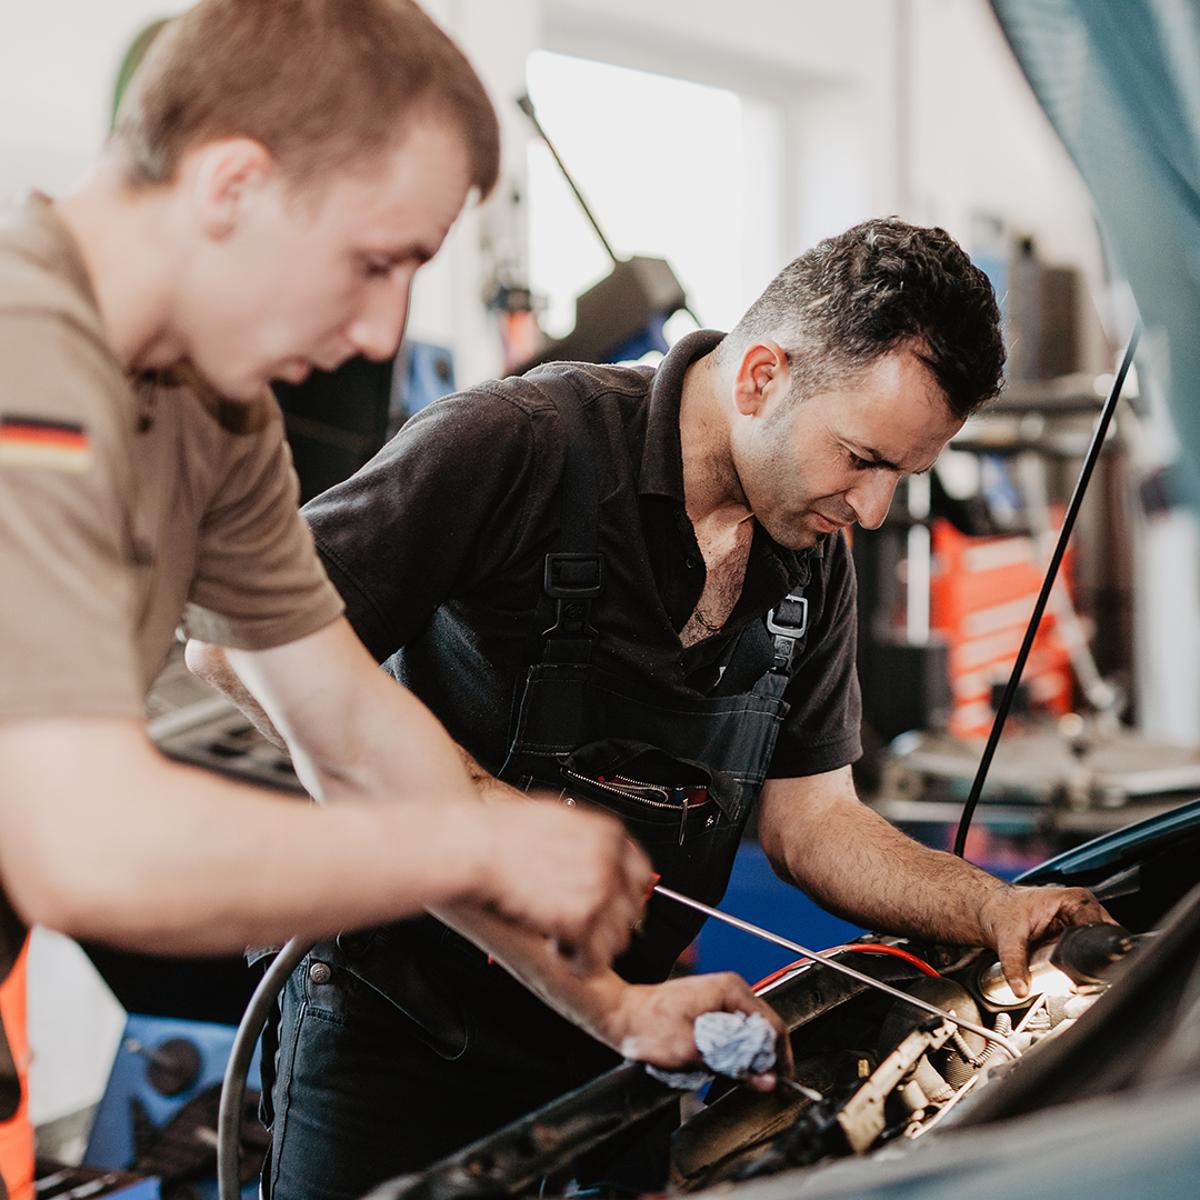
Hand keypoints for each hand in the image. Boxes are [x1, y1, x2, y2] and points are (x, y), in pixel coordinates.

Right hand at [472, 797, 652, 972]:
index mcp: (608, 833)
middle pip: (633, 909)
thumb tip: (595, 852)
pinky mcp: (580, 921)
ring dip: (593, 944)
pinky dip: (578, 964)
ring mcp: (599, 891)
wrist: (476, 849)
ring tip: (564, 938)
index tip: (610, 905)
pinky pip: (595, 959)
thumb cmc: (501, 832)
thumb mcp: (557, 816)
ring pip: (619, 938)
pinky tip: (558, 951)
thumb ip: (586, 838)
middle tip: (581, 926)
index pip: (640, 872)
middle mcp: (611, 861)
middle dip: (607, 923)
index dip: (622, 894)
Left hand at [604, 973, 792, 1092]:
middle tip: (765, 1087)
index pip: (773, 1024)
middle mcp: (730, 989)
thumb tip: (766, 1079)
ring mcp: (722, 997)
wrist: (622, 1015)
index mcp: (730, 990)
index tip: (783, 1084)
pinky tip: (725, 1065)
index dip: (781, 1057)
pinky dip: (736, 1052)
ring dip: (750, 1057)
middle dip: (766, 1059)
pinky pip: (736, 1033)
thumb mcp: (692, 1051)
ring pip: (751, 1032)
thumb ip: (732, 1065)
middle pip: (765, 1028)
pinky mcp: (713, 1009)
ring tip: (742, 1077)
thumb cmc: (648, 1025)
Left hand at [977, 884, 1114, 996]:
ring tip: (1071, 985)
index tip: (1080, 977)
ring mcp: (1085, 923)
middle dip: (1092, 969)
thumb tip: (1021, 988)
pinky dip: (1082, 970)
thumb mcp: (1007, 936)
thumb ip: (1014, 962)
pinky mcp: (1080, 936)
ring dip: (1088, 972)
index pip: (1099, 931)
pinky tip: (1071, 980)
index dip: (1092, 956)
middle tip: (1075, 986)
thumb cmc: (1001, 910)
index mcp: (1076, 901)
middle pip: (1104, 945)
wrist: (992, 908)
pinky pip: (1090, 956)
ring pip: (1100, 953)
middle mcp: (1086, 910)